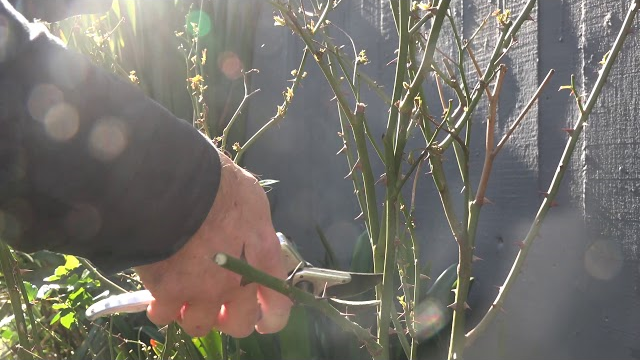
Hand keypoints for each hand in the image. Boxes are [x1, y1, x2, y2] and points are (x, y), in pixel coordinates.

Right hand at [134, 152, 291, 336]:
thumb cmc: (219, 183)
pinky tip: (157, 294)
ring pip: (198, 325)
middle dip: (228, 319)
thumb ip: (254, 230)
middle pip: (237, 325)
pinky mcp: (168, 292)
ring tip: (183, 297)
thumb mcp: (252, 201)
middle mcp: (236, 283)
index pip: (278, 307)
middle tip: (217, 306)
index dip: (271, 319)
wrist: (176, 184)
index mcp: (261, 259)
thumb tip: (250, 238)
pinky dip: (160, 308)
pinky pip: (163, 315)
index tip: (262, 319)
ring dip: (192, 314)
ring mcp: (201, 291)